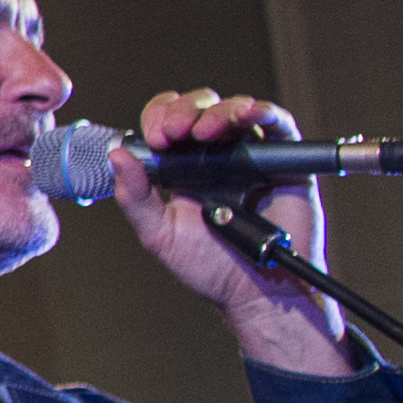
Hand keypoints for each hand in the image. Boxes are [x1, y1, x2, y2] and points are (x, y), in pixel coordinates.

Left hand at [102, 87, 350, 374]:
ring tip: (206, 131)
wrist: (259, 295)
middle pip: (199, 107)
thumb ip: (136, 198)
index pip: (167, 122)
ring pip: (233, 109)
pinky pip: (277, 124)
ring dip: (217, 111)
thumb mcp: (161, 235)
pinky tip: (248, 115)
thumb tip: (117, 156)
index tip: (156, 137)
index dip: (159, 118)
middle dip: (183, 111)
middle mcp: (216, 155)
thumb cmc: (212, 268)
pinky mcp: (285, 160)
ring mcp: (250, 154)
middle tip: (175, 133)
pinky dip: (262, 111)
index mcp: (182, 167)